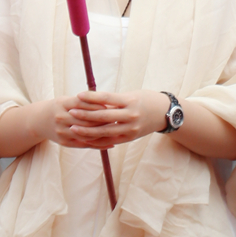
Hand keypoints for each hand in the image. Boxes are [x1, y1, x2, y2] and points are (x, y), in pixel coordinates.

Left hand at [45, 89, 170, 150]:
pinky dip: (97, 140)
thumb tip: (92, 99)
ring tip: (73, 128)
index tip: (78, 95)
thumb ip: (114, 99)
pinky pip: (110, 140)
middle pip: (104, 116)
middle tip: (71, 112)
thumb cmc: (146, 100)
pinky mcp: (130, 138)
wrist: (165, 113)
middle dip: (85, 115)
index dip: (91, 97)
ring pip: (105, 131)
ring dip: (87, 131)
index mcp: (130, 101)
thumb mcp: (131, 95)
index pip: (107, 98)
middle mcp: (131, 115)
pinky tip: (86, 139)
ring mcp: (130, 129)